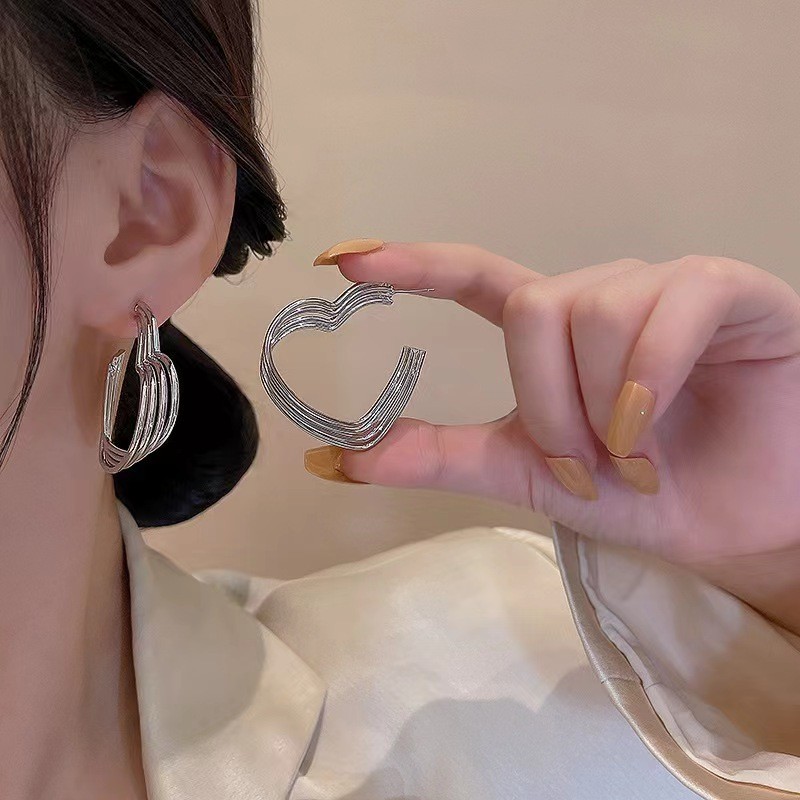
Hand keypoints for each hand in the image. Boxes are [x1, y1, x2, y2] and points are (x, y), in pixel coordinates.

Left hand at [310, 240, 799, 630]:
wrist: (734, 525)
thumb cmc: (638, 492)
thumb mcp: (526, 473)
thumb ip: (436, 457)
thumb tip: (332, 457)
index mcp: (553, 329)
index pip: (476, 275)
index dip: (414, 263)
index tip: (342, 260)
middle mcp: (601, 294)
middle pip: (532, 311)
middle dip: (550, 407)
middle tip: (586, 466)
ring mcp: (664, 286)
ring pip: (595, 312)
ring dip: (603, 410)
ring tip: (634, 458)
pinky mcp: (727, 290)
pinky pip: (669, 306)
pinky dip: (648, 380)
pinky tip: (652, 429)